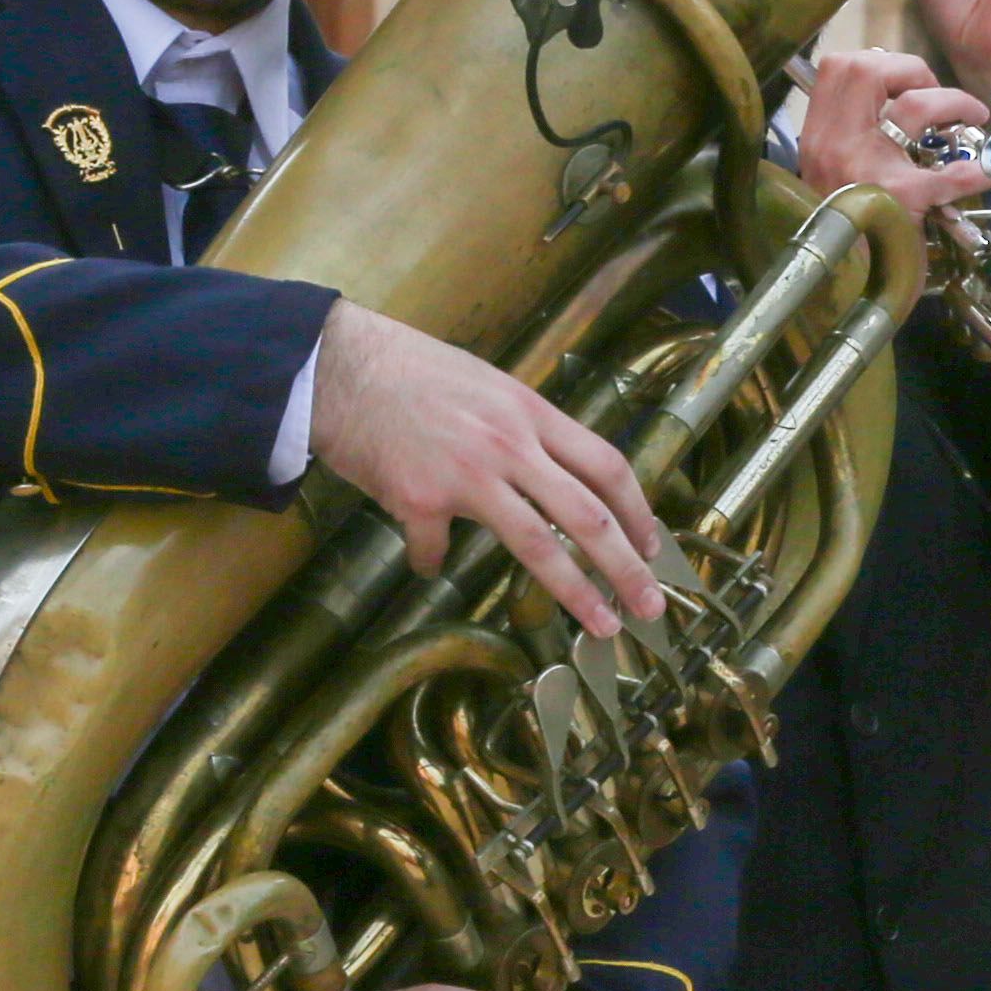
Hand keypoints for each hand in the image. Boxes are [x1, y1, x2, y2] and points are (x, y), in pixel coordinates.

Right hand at [308, 304, 667, 636]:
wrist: (338, 366)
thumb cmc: (411, 371)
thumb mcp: (488, 385)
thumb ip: (524, 428)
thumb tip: (554, 471)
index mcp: (532, 413)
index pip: (606, 466)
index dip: (637, 511)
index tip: (653, 546)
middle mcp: (511, 445)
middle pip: (587, 514)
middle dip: (626, 565)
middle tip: (651, 604)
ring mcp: (466, 474)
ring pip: (538, 543)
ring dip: (576, 590)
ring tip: (602, 624)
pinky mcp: (418, 498)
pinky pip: (434, 549)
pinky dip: (432, 563)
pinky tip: (429, 568)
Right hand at [791, 47, 990, 224]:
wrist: (836, 283)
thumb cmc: (844, 227)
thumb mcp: (832, 172)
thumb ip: (853, 135)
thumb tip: (897, 102)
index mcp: (818, 136)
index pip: (839, 68)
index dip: (881, 63)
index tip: (906, 82)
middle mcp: (835, 145)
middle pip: (867, 70)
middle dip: (913, 70)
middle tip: (936, 95)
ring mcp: (867, 171)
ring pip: (915, 107)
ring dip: (953, 103)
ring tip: (972, 118)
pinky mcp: (901, 202)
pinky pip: (951, 174)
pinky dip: (977, 170)